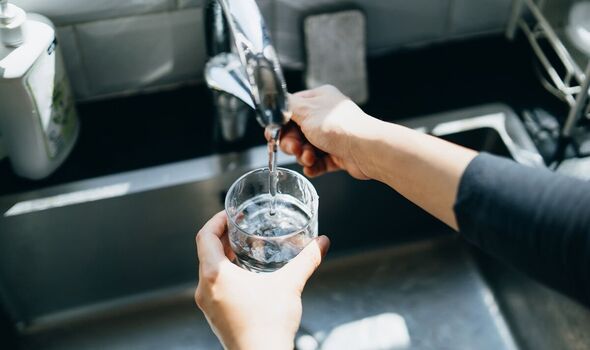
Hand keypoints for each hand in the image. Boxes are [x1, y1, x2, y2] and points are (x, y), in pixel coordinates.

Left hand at [195, 211, 330, 349]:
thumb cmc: (268, 326)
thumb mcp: (290, 285)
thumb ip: (307, 260)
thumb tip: (321, 243)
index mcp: (216, 275)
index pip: (205, 236)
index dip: (216, 220)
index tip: (230, 215)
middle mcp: (205, 288)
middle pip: (206, 252)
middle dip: (223, 236)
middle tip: (241, 228)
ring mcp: (208, 304)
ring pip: (209, 270)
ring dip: (223, 256)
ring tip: (244, 248)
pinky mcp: (215, 315)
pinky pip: (213, 286)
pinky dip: (225, 274)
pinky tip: (246, 275)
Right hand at [272, 85, 377, 178]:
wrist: (365, 149)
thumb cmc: (338, 126)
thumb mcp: (305, 110)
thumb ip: (286, 106)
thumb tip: (276, 103)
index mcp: (318, 99)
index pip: (290, 110)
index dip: (280, 124)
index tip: (273, 135)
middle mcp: (325, 116)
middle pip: (296, 132)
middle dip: (292, 144)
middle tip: (295, 149)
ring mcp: (332, 136)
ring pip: (306, 149)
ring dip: (303, 156)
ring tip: (309, 158)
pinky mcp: (337, 154)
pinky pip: (318, 162)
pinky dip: (313, 166)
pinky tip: (312, 168)